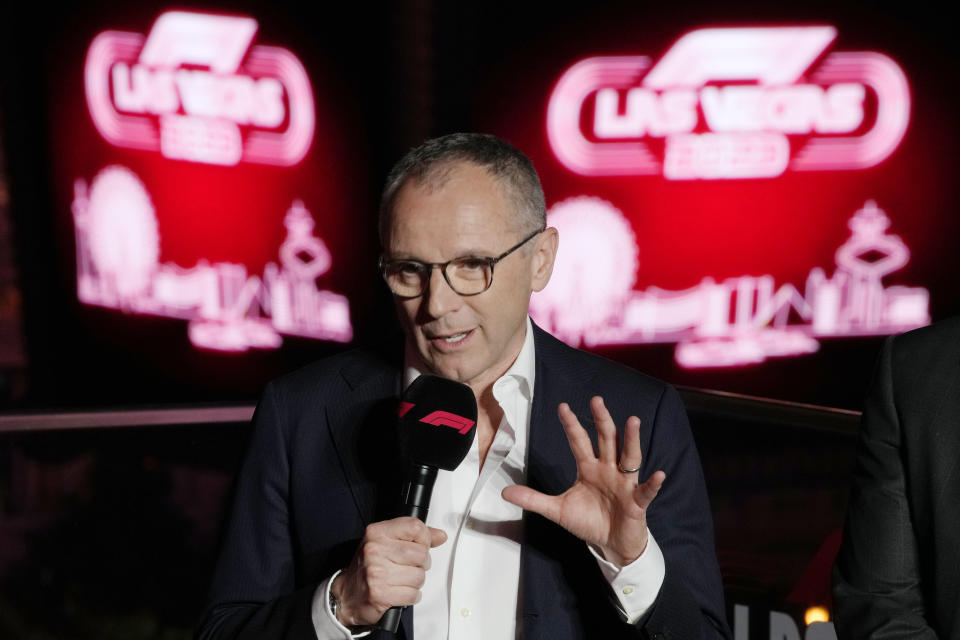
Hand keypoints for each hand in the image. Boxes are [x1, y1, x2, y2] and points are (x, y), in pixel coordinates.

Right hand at [331, 517, 446, 626]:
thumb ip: (414, 536)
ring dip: (415, 582)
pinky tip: (400, 591)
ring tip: (402, 580)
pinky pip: (412, 594)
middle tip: (409, 566)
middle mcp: (375, 550)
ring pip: (419, 576)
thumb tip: (439, 536)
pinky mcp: (380, 594)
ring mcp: (376, 572)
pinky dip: (411, 596)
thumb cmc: (367, 567)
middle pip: (421, 554)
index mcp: (377, 533)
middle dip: (421, 564)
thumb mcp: (386, 542)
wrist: (346, 595)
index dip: (425, 538)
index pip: (415, 527)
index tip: (421, 544)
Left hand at [501, 396, 664, 566]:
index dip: (572, 425)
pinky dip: (652, 484)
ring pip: (629, 458)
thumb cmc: (589, 522)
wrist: (612, 544)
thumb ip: (533, 500)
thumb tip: (504, 492)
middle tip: (597, 400)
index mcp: (589, 468)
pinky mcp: (637, 502)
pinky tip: (659, 474)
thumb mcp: (557, 510)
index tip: (562, 407)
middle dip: (602, 421)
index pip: (579, 442)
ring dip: (631, 440)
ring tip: (633, 421)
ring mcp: (624, 484)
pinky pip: (645, 491)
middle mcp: (608, 470)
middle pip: (606, 441)